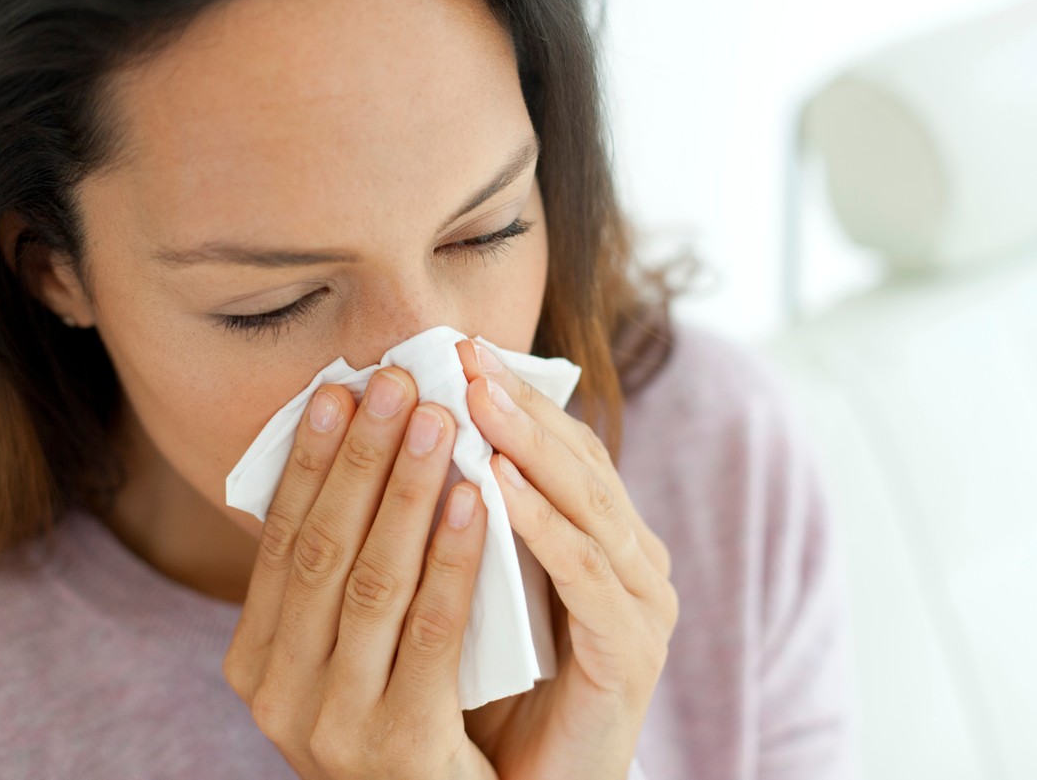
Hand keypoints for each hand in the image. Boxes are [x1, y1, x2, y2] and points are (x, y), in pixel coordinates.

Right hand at [222, 368, 496, 779]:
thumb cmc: (399, 716)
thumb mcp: (347, 650)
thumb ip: (340, 576)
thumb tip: (353, 454)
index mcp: (257, 659)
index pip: (282, 539)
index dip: (311, 461)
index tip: (339, 389)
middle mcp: (279, 691)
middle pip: (322, 548)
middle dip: (360, 457)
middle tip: (394, 382)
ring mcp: (333, 722)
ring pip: (372, 581)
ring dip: (406, 491)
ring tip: (439, 420)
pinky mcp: (399, 743)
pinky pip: (430, 631)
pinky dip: (453, 558)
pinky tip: (476, 498)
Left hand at [455, 340, 678, 779]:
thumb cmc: (492, 687)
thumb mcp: (473, 587)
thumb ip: (460, 523)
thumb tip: (396, 442)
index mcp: (599, 537)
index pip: (559, 450)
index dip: (513, 397)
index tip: (456, 350)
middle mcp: (632, 559)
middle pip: (577, 464)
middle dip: (518, 405)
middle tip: (465, 356)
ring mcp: (640, 603)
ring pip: (587, 507)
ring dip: (528, 449)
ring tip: (477, 402)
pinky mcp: (632, 651)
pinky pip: (585, 577)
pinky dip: (543, 527)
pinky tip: (496, 488)